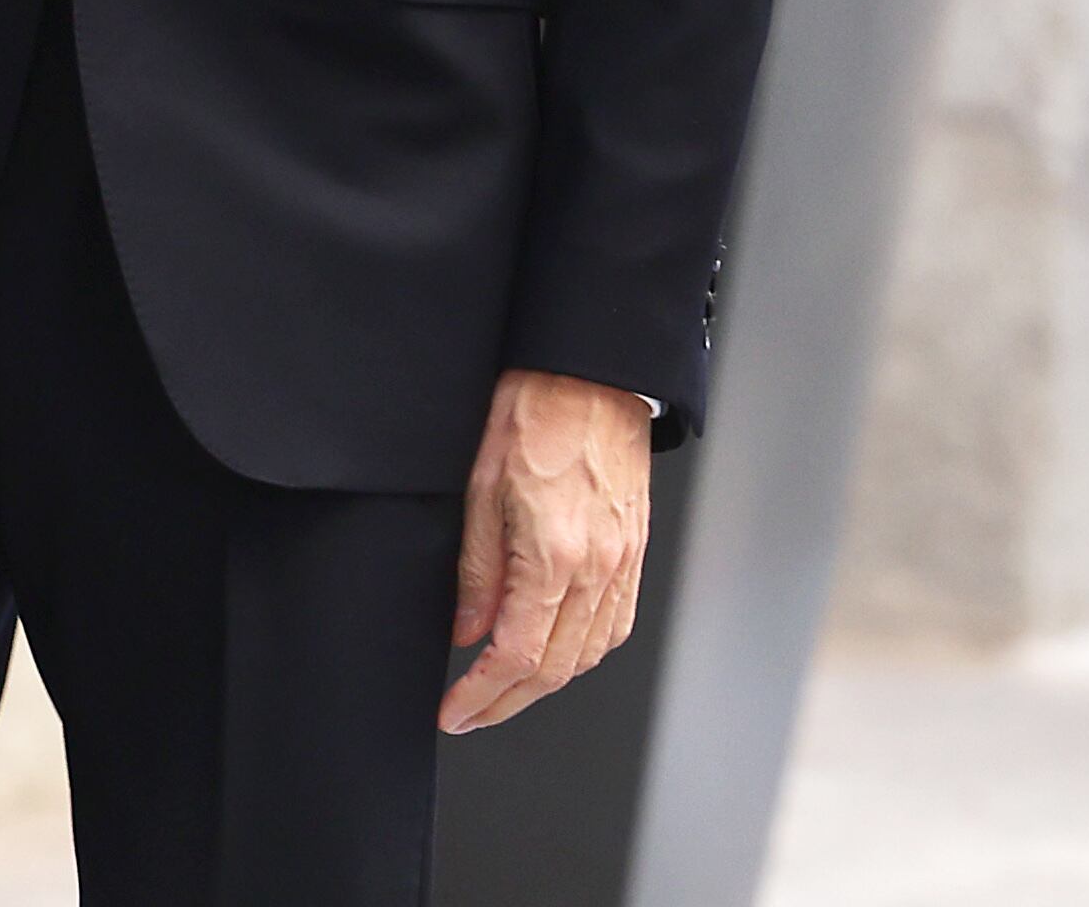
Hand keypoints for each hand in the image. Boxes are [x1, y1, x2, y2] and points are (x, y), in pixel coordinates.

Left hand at [442, 369, 653, 732]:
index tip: (453, 712)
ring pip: (590, 655)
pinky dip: (582, 653)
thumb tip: (467, 631)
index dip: (482, 695)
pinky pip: (615, 625)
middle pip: (556, 670)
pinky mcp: (635, 552)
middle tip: (469, 715)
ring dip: (546, 684)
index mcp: (555, 556)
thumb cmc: (530, 413)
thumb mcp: (479, 488)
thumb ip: (476, 571)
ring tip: (502, 691)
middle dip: (508, 703)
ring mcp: (624, 564)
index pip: (518, 657)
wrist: (590, 374)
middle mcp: (599, 570)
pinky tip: (554, 653)